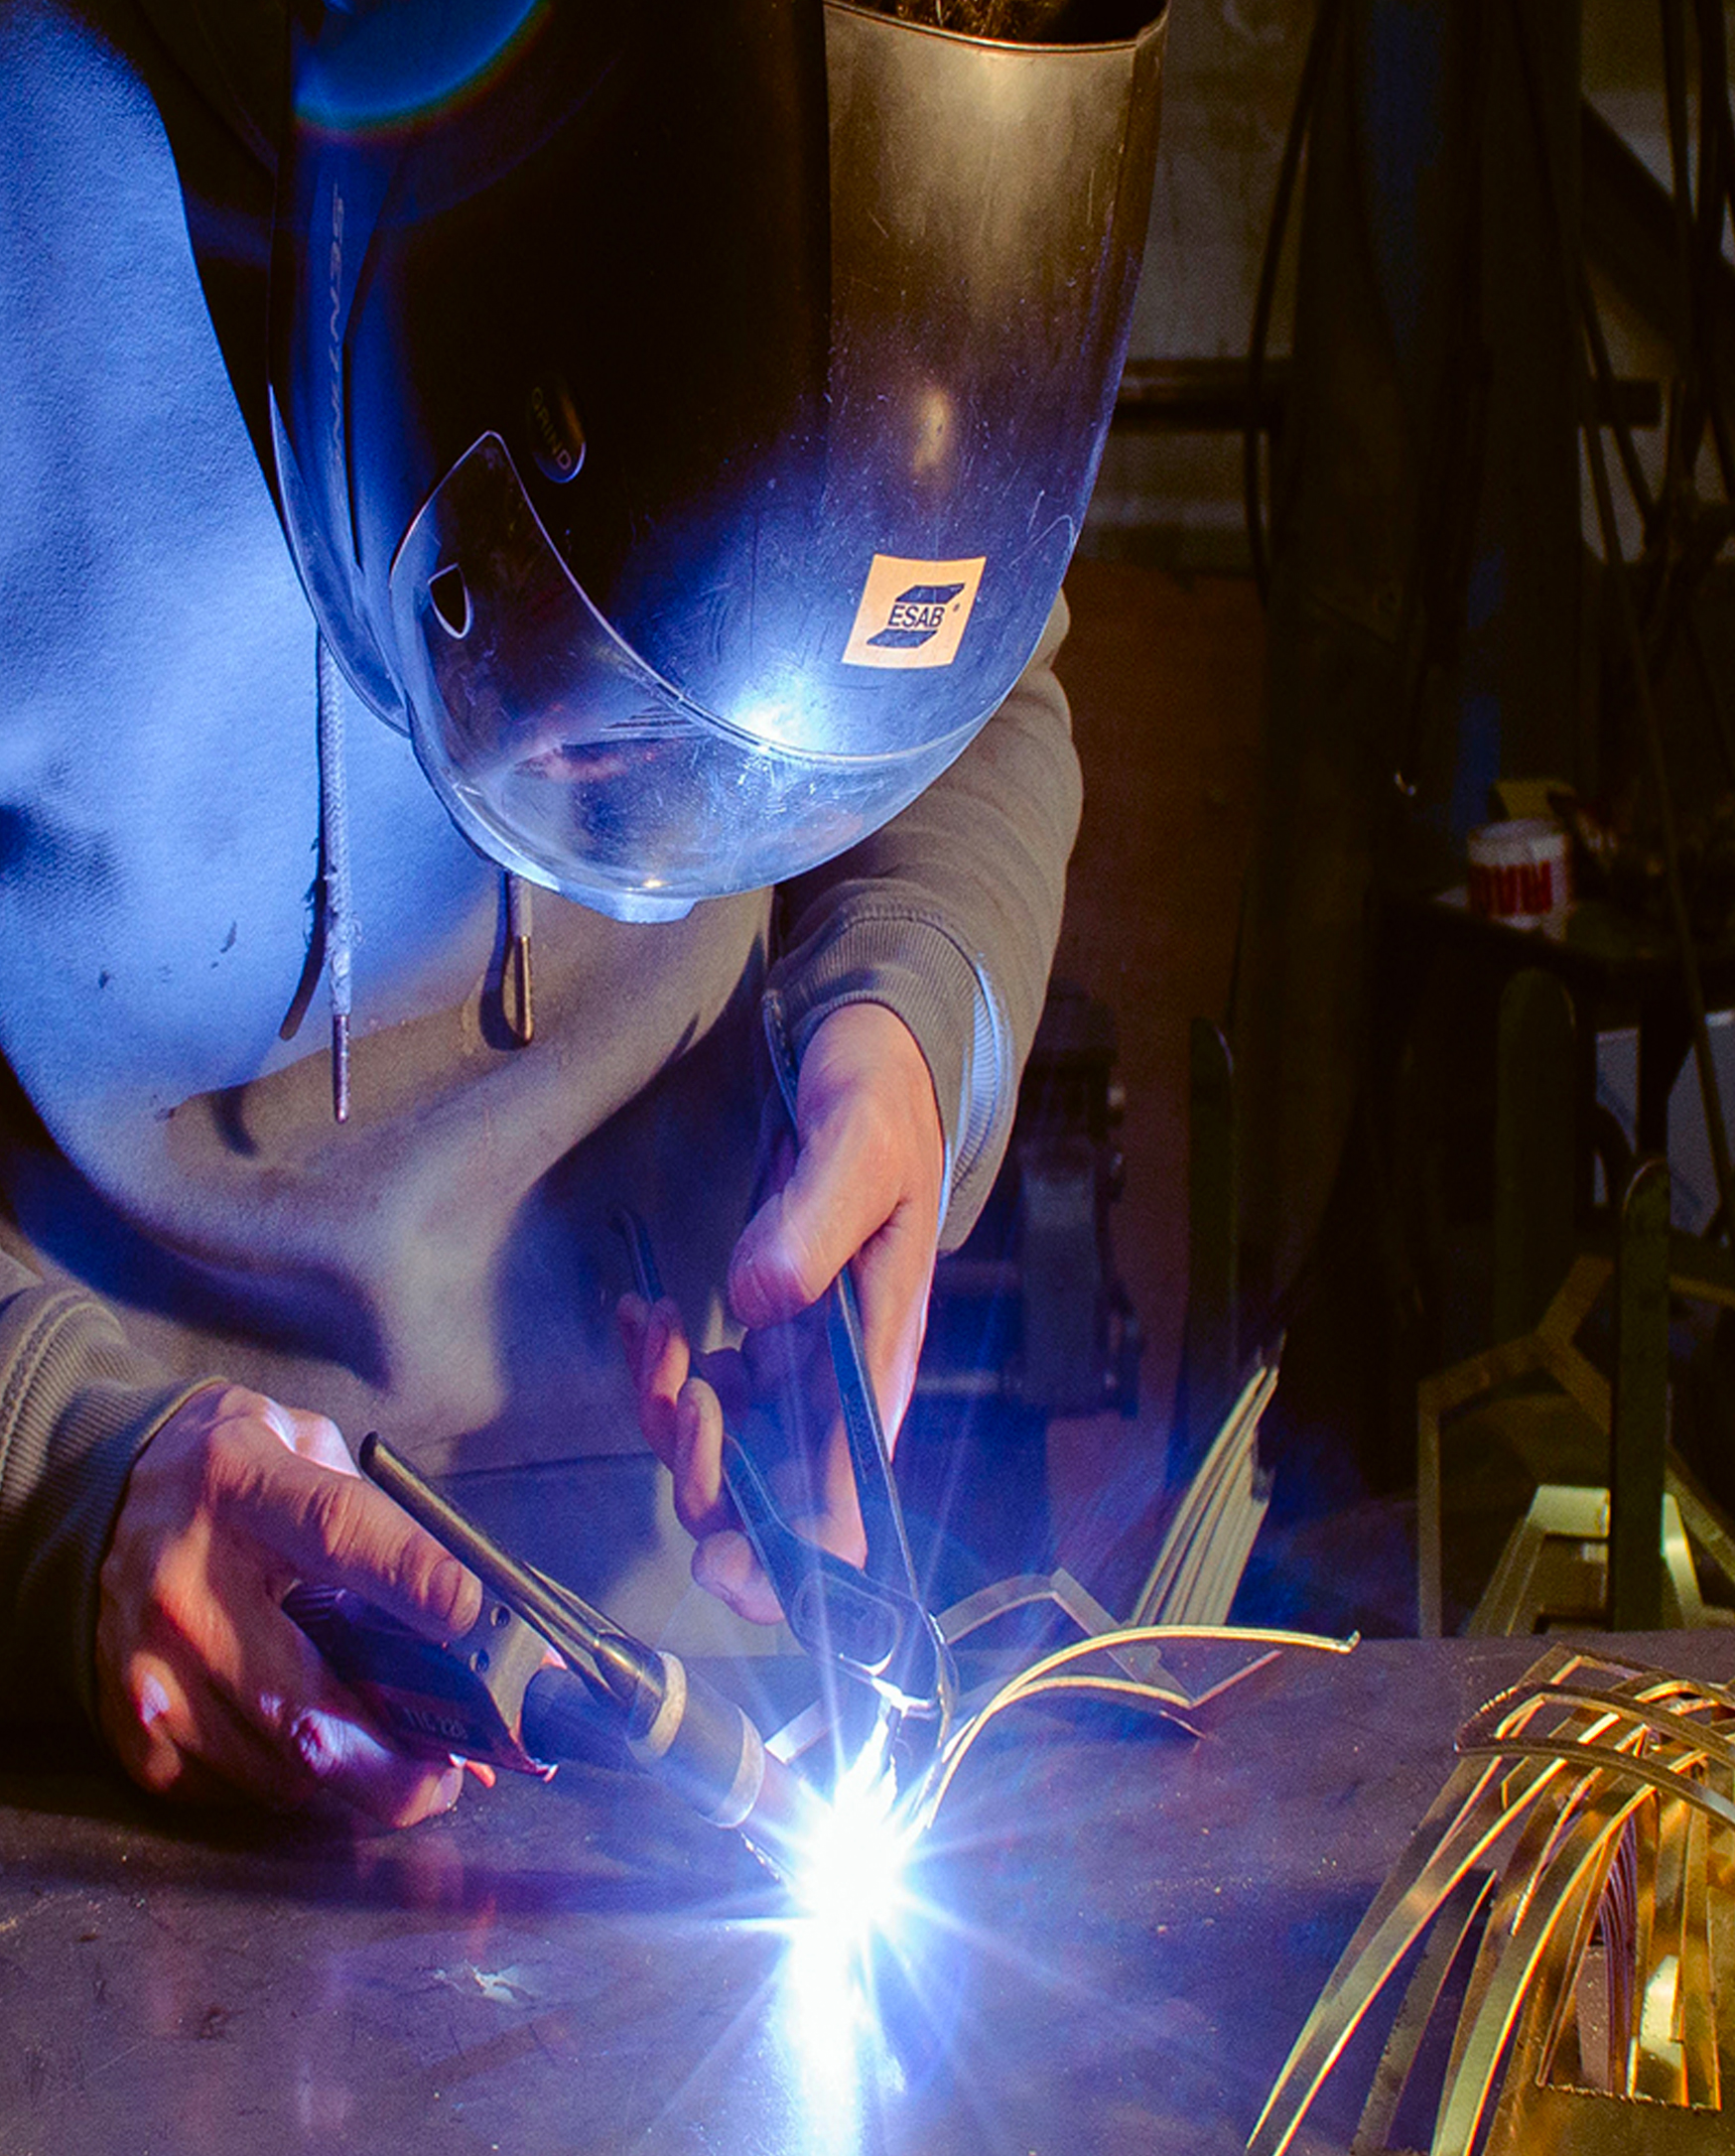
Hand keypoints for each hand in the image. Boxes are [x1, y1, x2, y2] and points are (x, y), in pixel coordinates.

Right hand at [97, 1384, 482, 1825]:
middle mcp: (187, 1583)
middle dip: (393, 1760)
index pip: (337, 1531)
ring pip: (277, 1765)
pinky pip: (231, 1790)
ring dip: (351, 1776)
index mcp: (243, 1487)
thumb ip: (386, 1519)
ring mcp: (152, 1667)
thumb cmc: (230, 1476)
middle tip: (450, 1772)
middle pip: (304, 1701)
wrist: (102, 1498)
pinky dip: (289, 1782)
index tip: (470, 1615)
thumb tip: (478, 1619)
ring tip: (389, 1754)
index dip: (411, 1576)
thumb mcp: (305, 1448)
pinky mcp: (132, 1728)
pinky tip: (310, 1748)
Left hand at [622, 1002, 943, 1620]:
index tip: (719, 1562)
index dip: (789, 1565)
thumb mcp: (858, 1145)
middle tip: (674, 1389)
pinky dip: (658, 1371)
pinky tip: (645, 1315)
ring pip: (721, 1451)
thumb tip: (760, 1303)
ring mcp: (800, 1366)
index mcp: (881, 1364)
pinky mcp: (766, 1336)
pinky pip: (699, 1393)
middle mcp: (840, 1386)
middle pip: (769, 1502)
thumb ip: (814, 1221)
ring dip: (668, 1412)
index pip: (847, 1511)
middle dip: (700, 1477)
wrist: (876, 1058)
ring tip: (652, 1324)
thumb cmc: (884, 1103)